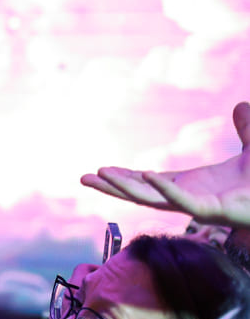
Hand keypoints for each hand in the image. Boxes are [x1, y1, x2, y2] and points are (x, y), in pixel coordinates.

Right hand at [83, 101, 249, 229]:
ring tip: (100, 174)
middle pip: (142, 195)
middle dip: (113, 186)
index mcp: (194, 187)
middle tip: (84, 177)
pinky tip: (149, 176)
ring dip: (126, 188)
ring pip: (155, 201)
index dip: (125, 177)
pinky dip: (166, 191)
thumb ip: (246, 130)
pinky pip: (186, 204)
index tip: (101, 169)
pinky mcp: (218, 213)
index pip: (150, 184)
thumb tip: (241, 105)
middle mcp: (191, 200)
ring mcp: (203, 208)